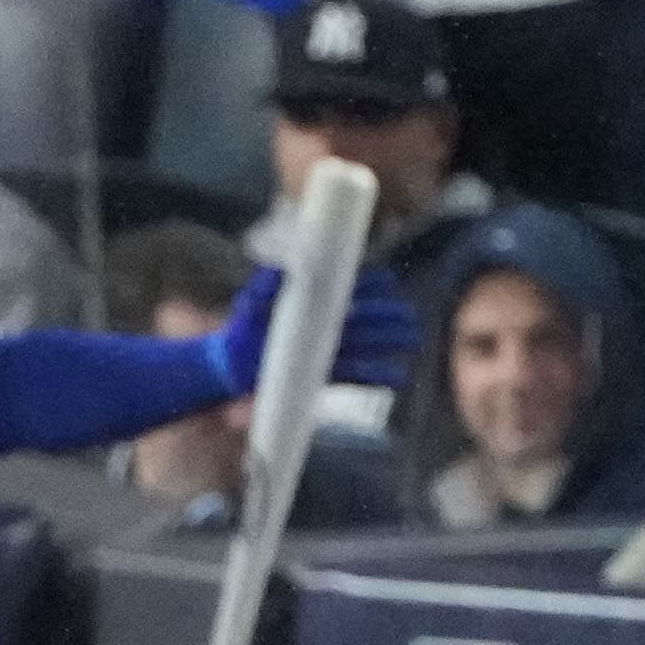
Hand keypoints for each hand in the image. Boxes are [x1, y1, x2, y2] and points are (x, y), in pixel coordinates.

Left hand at [207, 263, 421, 399]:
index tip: (387, 282)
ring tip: (412, 341)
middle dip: (387, 317)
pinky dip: (375, 376)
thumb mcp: (253, 298)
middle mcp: (325, 324)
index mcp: (313, 302)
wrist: (232, 362)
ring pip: (364, 344)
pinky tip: (398, 376)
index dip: (368, 286)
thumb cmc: (244, 325)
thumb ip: (269, 283)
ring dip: (388, 343)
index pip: (346, 290)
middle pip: (363, 318)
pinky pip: (355, 374)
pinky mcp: (324, 373)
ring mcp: (327, 349)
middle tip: (411, 316)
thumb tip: (287, 268)